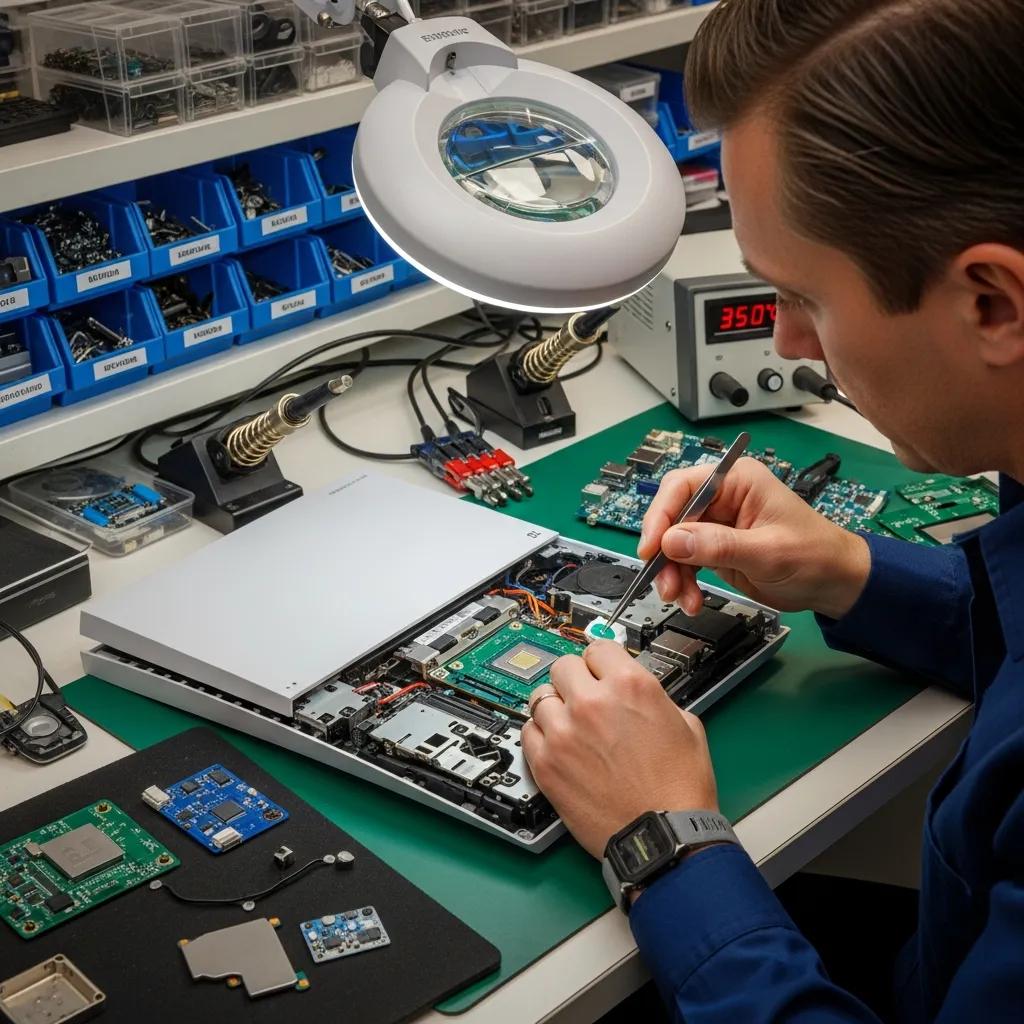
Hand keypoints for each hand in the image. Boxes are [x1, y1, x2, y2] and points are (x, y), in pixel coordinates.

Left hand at [521, 640, 717, 859]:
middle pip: (564, 666)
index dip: (601, 661)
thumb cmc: (679, 789)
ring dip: (555, 706)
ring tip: (569, 723)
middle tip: (584, 696)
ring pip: (540, 696)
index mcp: (630, 686)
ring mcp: (564, 732)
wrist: (664, 836)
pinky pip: (528, 731)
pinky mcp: (546, 762)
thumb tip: (635, 691)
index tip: (598, 669)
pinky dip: (540, 734)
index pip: (598, 647)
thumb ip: (653, 697)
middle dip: (576, 679)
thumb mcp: (685, 724)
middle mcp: (592, 702)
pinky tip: (557, 744)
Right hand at [638, 456, 870, 620]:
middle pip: (672, 516)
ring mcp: (717, 524)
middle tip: (662, 580)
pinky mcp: (715, 548)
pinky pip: (685, 562)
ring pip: (673, 543)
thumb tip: (672, 541)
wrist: (834, 584)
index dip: (661, 515)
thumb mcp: (767, 552)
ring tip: (680, 597)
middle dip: (663, 551)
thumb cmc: (815, 556)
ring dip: (671, 572)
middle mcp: (722, 498)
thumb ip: (719, 545)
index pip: (683, 487)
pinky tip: (690, 599)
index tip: (652, 547)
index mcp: (737, 481)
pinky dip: (683, 582)